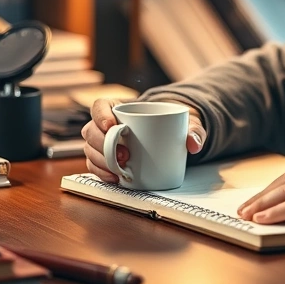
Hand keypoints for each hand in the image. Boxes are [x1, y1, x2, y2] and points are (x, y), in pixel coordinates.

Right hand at [81, 99, 206, 182]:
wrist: (171, 136)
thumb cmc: (173, 124)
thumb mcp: (186, 122)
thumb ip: (194, 129)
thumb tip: (194, 144)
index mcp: (119, 107)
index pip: (100, 105)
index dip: (100, 115)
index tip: (112, 126)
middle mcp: (107, 124)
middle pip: (91, 130)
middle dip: (102, 145)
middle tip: (123, 154)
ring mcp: (104, 142)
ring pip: (90, 149)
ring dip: (101, 161)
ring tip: (120, 169)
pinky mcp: (107, 158)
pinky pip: (95, 165)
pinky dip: (102, 173)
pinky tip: (114, 178)